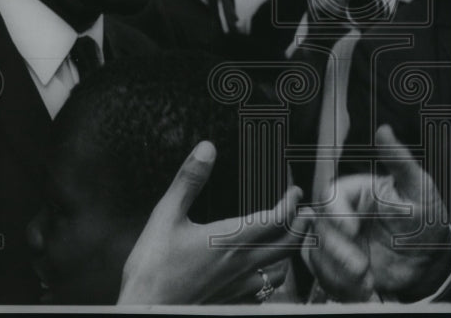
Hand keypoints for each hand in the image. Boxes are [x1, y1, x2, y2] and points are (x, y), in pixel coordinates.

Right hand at [117, 140, 307, 304]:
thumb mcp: (165, 215)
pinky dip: (270, 279)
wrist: (144, 308)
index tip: (296, 192)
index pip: (275, 220)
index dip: (291, 203)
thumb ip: (189, 181)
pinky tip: (263, 273)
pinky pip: (262, 293)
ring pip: (279, 272)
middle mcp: (240, 265)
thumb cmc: (152, 267)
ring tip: (289, 241)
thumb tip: (207, 149)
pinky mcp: (230, 302)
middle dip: (301, 226)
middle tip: (307, 213)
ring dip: (289, 254)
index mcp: (228, 241)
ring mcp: (238, 288)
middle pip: (287, 245)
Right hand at [305, 125, 450, 301]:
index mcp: (356, 191)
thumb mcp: (418, 187)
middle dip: (337, 252)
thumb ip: (399, 160)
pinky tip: (364, 288)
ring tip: (367, 280)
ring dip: (337, 273)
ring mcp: (339, 242)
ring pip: (316, 255)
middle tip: (361, 268)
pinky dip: (339, 286)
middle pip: (319, 228)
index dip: (336, 213)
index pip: (331, 196)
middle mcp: (343, 215)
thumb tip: (385, 130)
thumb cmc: (425, 216)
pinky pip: (323, 277)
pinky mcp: (339, 267)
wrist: (430, 259)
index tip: (353, 229)